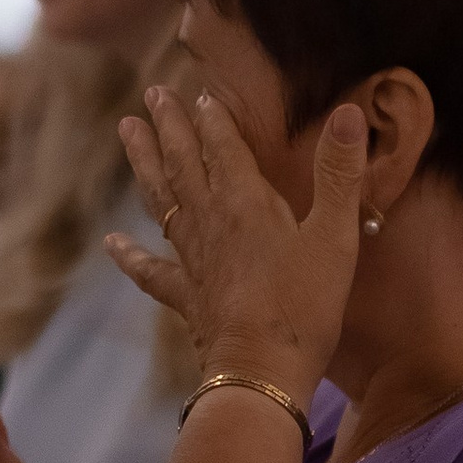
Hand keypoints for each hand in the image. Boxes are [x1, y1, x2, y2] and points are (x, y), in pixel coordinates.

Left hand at [108, 84, 363, 405]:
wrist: (261, 370)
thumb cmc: (305, 304)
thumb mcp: (335, 235)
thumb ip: (340, 173)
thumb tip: (350, 111)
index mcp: (245, 202)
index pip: (223, 146)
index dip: (212, 117)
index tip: (200, 92)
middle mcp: (210, 222)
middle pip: (184, 163)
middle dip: (170, 126)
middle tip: (153, 93)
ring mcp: (192, 259)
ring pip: (161, 199)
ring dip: (144, 163)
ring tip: (126, 130)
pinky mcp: (186, 296)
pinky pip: (150, 270)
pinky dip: (129, 255)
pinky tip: (111, 243)